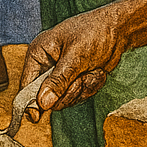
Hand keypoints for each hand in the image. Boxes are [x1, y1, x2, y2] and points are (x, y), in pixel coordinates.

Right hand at [20, 6, 124, 120]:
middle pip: (47, 98)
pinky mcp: (75, 80)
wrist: (119, 29)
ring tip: (91, 69)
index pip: (26, 85)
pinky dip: (91, 86)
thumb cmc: (95, 32)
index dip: (30, 102)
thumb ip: (58, 80)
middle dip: (69, 91)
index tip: (36, 116)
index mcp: (40, 53)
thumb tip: (42, 103)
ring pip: (65, 99)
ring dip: (83, 88)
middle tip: (81, 78)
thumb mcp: (76, 56)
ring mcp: (62, 74)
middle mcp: (48, 65)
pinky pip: (79, 96)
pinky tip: (97, 71)